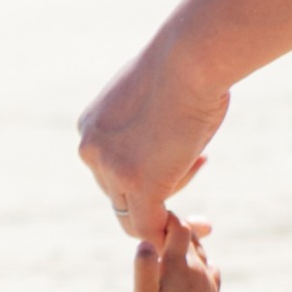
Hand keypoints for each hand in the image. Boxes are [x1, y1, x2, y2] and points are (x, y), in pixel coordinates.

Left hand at [78, 38, 226, 236]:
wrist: (190, 59)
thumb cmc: (183, 67)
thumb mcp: (152, 96)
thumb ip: (145, 126)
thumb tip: (162, 142)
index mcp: (91, 128)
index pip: (112, 167)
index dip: (148, 167)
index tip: (180, 157)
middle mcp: (91, 151)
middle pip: (120, 191)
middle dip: (161, 182)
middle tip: (198, 160)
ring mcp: (112, 170)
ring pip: (136, 210)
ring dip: (171, 200)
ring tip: (200, 170)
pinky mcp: (139, 186)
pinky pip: (147, 228)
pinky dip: (171, 232)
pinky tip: (200, 227)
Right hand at [134, 216, 220, 291]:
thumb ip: (144, 267)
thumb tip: (146, 241)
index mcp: (180, 266)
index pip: (178, 227)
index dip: (167, 219)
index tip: (153, 217)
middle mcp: (199, 270)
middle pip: (191, 237)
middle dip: (176, 230)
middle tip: (159, 227)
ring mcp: (209, 282)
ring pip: (200, 252)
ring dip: (186, 245)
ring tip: (170, 245)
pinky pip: (209, 267)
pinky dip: (198, 261)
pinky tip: (189, 267)